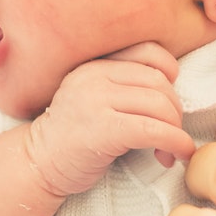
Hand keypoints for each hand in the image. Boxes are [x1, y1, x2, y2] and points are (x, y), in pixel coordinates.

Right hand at [25, 42, 195, 197]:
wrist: (39, 164)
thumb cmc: (73, 137)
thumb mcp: (93, 98)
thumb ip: (122, 85)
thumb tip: (173, 87)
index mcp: (94, 64)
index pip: (148, 51)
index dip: (170, 72)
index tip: (170, 98)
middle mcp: (94, 76)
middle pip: (159, 82)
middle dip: (175, 111)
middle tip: (172, 133)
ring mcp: (96, 101)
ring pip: (160, 105)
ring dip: (176, 130)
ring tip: (171, 149)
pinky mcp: (103, 130)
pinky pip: (153, 130)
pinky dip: (175, 143)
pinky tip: (174, 155)